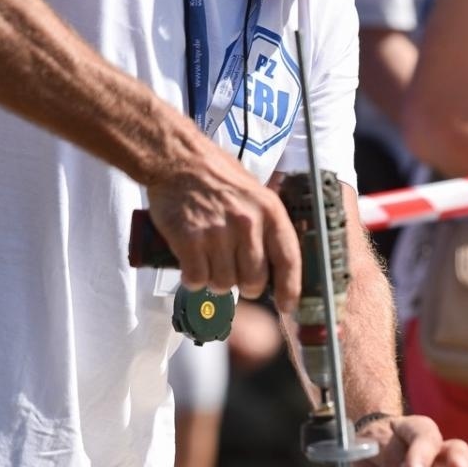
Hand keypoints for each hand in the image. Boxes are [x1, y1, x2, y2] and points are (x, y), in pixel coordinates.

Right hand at [147, 138, 300, 312]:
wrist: (178, 160)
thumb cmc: (217, 177)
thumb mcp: (255, 194)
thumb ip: (266, 228)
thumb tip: (274, 270)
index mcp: (269, 211)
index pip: (288, 260)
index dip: (289, 290)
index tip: (286, 307)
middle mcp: (247, 223)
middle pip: (254, 280)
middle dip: (245, 286)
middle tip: (234, 274)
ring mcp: (217, 232)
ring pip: (224, 284)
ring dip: (215, 280)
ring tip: (209, 260)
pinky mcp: (189, 239)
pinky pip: (197, 279)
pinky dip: (193, 278)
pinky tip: (191, 263)